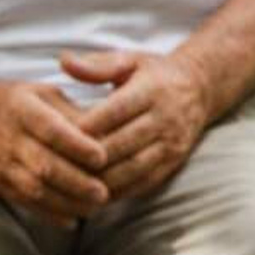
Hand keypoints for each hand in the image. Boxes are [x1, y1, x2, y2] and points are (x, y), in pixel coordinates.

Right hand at [0, 80, 108, 224]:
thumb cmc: (20, 101)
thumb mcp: (46, 94)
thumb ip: (73, 112)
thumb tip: (108, 131)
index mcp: (24, 111)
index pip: (52, 130)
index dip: (77, 145)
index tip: (102, 157)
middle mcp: (9, 140)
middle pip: (43, 165)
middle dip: (75, 182)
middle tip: (104, 192)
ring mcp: (0, 165)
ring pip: (32, 189)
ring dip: (65, 202)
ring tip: (94, 207)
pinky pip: (22, 203)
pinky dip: (48, 214)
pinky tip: (72, 221)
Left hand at [64, 51, 210, 201]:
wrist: (201, 89)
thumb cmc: (155, 74)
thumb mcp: (130, 61)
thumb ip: (96, 65)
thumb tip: (62, 61)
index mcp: (153, 89)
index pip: (113, 113)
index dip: (83, 128)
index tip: (53, 137)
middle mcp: (166, 117)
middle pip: (119, 145)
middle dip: (84, 159)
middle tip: (52, 167)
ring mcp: (172, 142)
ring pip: (129, 169)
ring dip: (97, 181)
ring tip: (68, 185)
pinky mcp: (174, 161)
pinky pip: (141, 183)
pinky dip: (115, 192)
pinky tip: (91, 193)